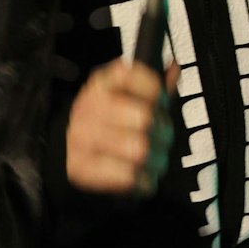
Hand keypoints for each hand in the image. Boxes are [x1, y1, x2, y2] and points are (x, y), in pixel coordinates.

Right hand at [65, 60, 175, 194]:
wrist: (74, 156)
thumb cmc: (111, 124)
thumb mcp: (131, 99)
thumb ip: (155, 85)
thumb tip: (174, 67)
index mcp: (101, 83)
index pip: (129, 74)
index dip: (154, 90)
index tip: (160, 103)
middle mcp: (88, 107)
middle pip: (144, 118)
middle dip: (164, 132)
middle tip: (163, 138)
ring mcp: (81, 137)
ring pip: (139, 150)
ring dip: (157, 159)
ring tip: (155, 160)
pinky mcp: (80, 167)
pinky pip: (126, 175)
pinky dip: (143, 180)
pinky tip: (143, 176)